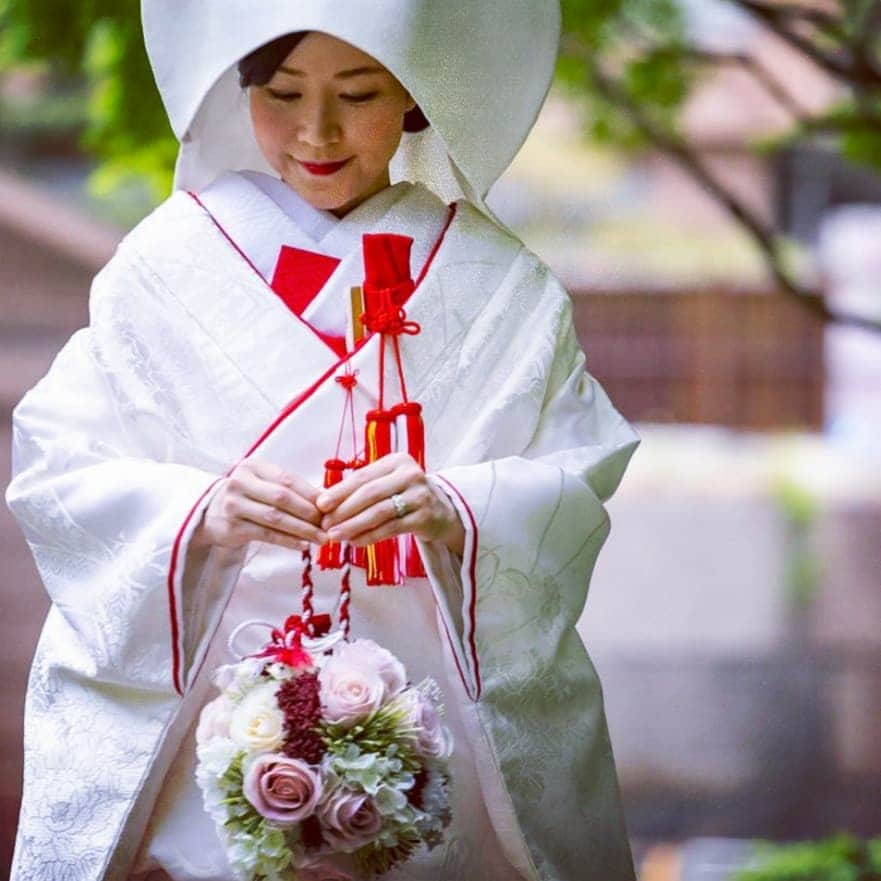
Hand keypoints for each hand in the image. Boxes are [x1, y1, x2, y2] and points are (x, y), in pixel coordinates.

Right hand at [192, 458, 327, 550]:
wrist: (210, 513)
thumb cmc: (246, 495)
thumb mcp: (262, 482)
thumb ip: (288, 487)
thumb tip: (325, 499)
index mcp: (252, 467)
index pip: (287, 479)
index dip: (311, 493)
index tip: (330, 505)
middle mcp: (240, 483)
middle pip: (282, 498)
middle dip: (309, 512)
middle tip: (328, 523)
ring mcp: (234, 505)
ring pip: (275, 518)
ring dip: (302, 529)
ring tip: (320, 537)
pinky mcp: (232, 528)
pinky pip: (266, 535)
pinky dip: (287, 540)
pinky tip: (303, 544)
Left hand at [316, 452, 464, 556]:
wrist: (442, 510)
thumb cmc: (404, 495)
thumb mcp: (386, 483)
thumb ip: (360, 489)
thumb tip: (323, 501)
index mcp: (396, 461)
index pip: (363, 476)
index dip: (340, 491)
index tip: (320, 504)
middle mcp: (410, 474)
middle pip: (370, 493)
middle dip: (344, 510)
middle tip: (325, 524)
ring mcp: (420, 495)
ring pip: (380, 512)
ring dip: (354, 525)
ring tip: (336, 536)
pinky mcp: (425, 517)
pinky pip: (391, 528)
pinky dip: (370, 536)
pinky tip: (355, 542)